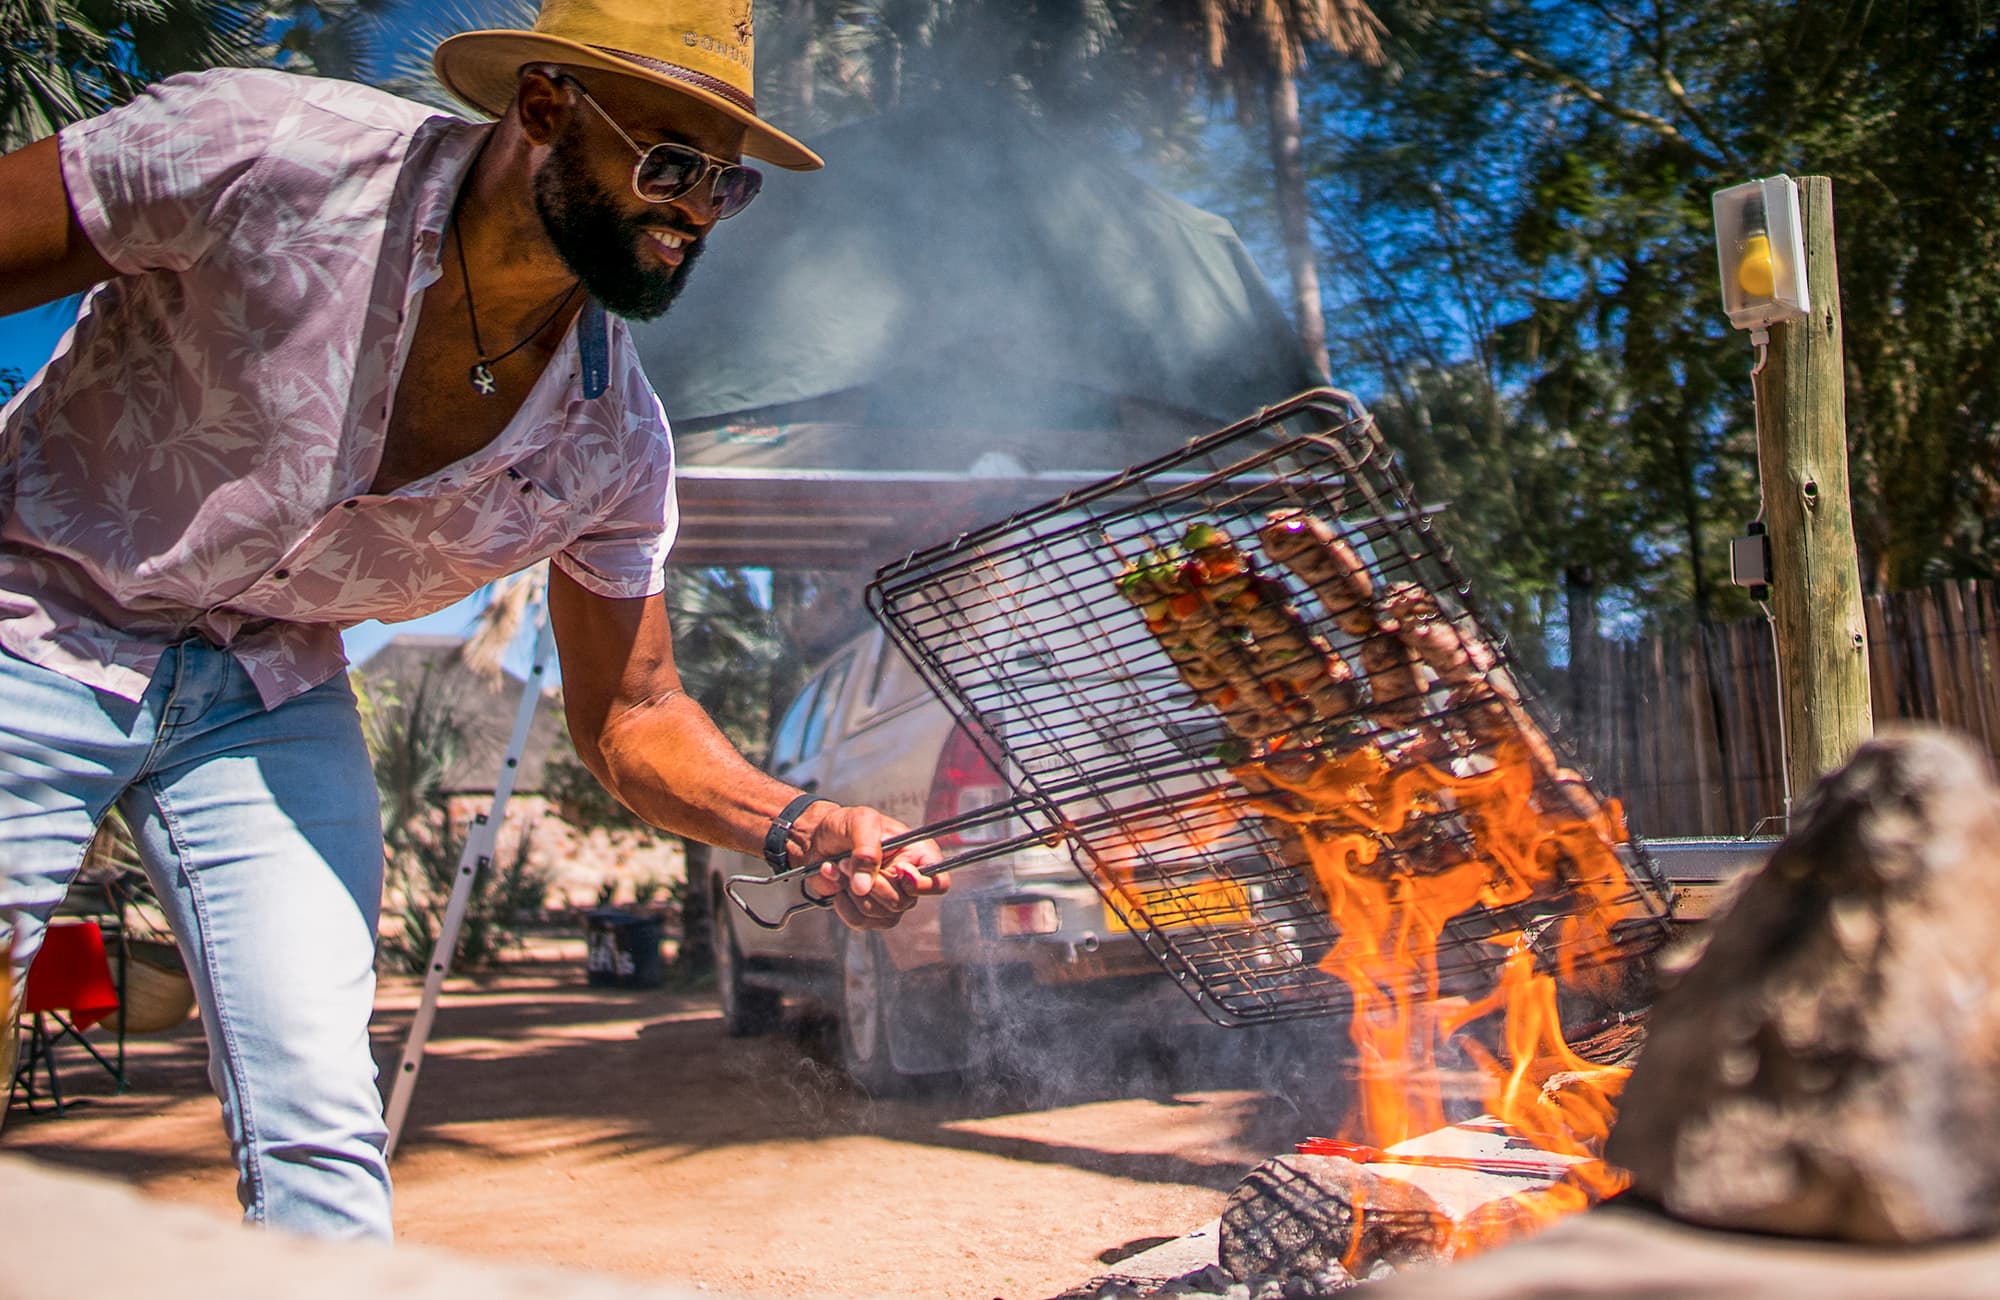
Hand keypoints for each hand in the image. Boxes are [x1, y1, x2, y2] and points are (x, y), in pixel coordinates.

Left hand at [795, 802, 946, 930]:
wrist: (816, 838)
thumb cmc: (844, 824)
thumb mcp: (859, 822)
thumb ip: (866, 850)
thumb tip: (863, 886)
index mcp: (918, 855)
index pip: (939, 883)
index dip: (920, 884)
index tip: (897, 870)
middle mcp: (908, 881)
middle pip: (903, 902)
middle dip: (872, 883)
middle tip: (847, 860)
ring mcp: (889, 899)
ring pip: (882, 915)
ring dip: (854, 892)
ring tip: (840, 867)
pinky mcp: (868, 912)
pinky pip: (861, 922)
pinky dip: (843, 903)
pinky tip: (836, 882)